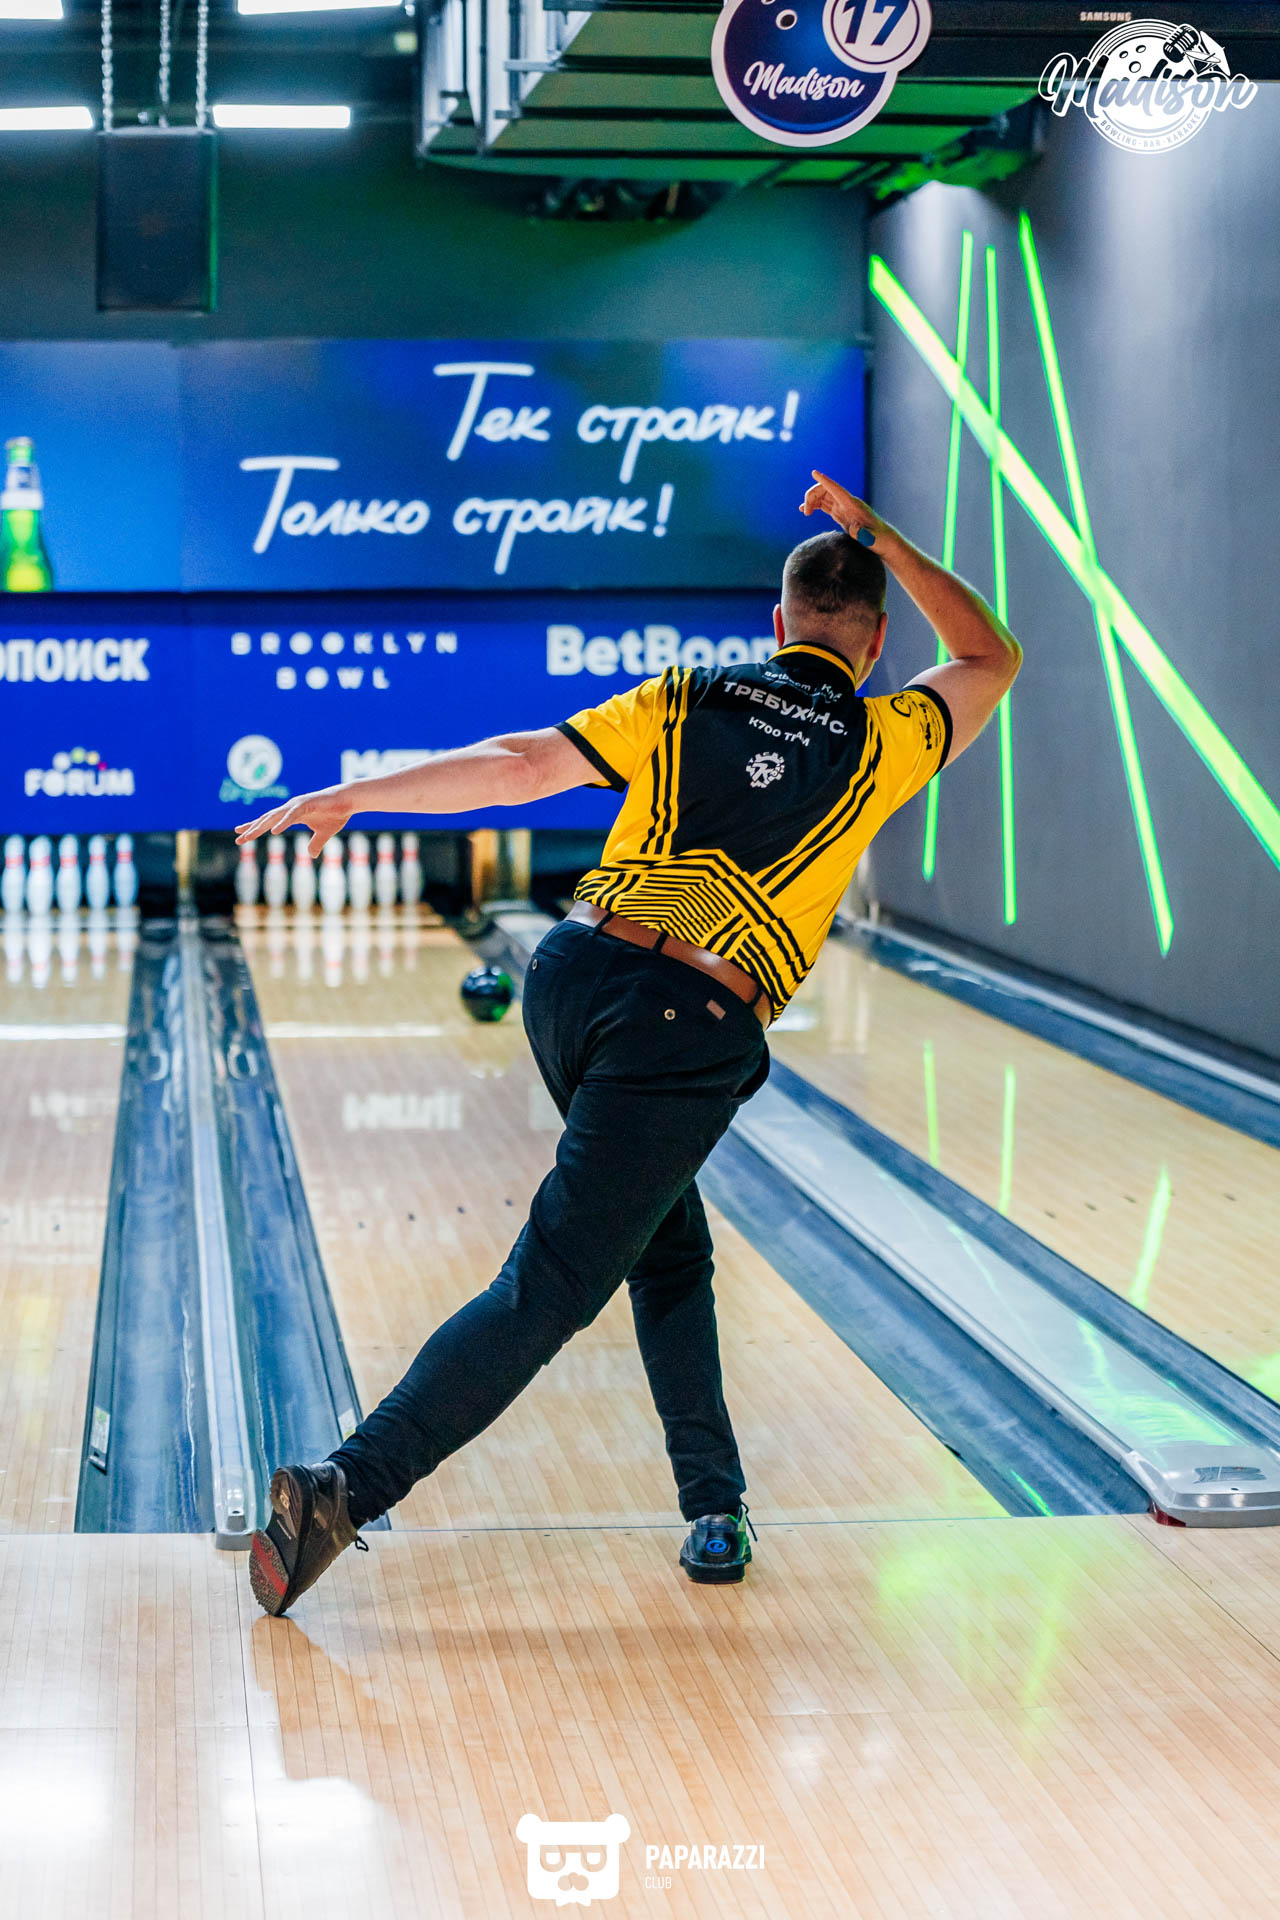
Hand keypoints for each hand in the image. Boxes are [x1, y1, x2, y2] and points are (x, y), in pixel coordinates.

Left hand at [235, 784, 351, 854]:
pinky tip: (274, 832)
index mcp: (291, 815)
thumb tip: (311, 855)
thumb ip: (316, 844)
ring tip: (249, 835)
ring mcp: (297, 805)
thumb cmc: (337, 813)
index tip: (240, 834)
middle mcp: (290, 808)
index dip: (254, 827)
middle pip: (267, 819)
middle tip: (238, 838)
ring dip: (261, 826)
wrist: (349, 800)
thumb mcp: (324, 834)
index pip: (269, 822)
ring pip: (275, 817)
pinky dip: (282, 823)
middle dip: (252, 828)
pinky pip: (291, 816)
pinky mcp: (306, 804)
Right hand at [800, 472, 888, 547]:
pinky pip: (825, 505)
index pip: (836, 489)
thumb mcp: (871, 538)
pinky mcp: (841, 514)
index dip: (825, 481)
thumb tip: (855, 529)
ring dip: (812, 501)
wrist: (884, 541)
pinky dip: (815, 505)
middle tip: (806, 512)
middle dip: (812, 496)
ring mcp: (843, 507)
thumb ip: (863, 533)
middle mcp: (847, 502)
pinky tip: (807, 511)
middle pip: (826, 490)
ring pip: (824, 496)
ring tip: (805, 513)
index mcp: (852, 505)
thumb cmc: (879, 539)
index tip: (814, 472)